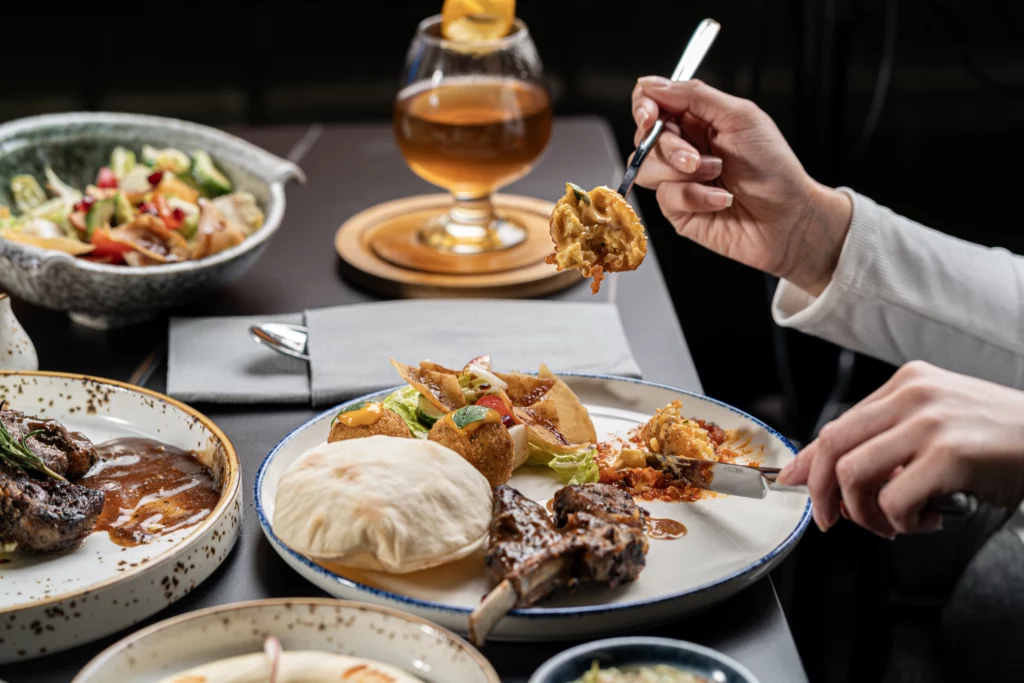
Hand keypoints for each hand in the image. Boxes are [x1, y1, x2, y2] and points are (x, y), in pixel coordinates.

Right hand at [631, 77, 851, 295]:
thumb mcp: (739, 117)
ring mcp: (677, 179)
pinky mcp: (677, 209)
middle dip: (670, 146)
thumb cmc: (774, 168)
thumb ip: (694, 95)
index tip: (650, 116)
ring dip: (684, 173)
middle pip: (644, 136)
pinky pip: (665, 197)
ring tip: (718, 176)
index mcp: (697, 119)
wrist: (787, 218)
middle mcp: (683, 147)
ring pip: (646, 167)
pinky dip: (695, 197)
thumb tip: (651, 83)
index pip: (652, 102)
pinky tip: (720, 199)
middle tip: (697, 157)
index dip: (644, 106)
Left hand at [778, 361, 1023, 536]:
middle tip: (833, 520)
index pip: (839, 423)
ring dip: (864, 513)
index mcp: (907, 383)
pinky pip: (892, 500)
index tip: (793, 482)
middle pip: (834, 445)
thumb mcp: (941, 423)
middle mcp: (912, 396)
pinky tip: (928, 519)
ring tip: (894, 524)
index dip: (810, 459)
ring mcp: (929, 424)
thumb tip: (838, 473)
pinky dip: (900, 522)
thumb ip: (893, 439)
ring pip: (852, 474)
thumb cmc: (1004, 441)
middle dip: (822, 492)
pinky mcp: (949, 456)